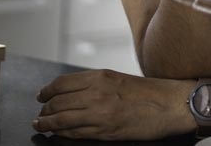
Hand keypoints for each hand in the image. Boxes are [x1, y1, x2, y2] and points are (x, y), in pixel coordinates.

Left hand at [33, 69, 192, 139]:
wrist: (170, 105)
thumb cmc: (149, 93)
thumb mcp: (118, 79)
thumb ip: (95, 83)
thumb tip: (71, 92)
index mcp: (100, 77)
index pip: (61, 84)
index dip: (46, 91)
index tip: (41, 97)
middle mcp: (96, 93)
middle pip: (57, 102)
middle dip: (44, 110)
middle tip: (40, 115)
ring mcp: (99, 113)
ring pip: (61, 119)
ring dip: (47, 124)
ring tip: (41, 125)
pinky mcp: (104, 131)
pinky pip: (75, 133)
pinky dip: (63, 134)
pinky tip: (59, 133)